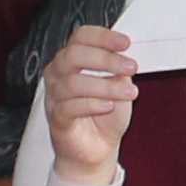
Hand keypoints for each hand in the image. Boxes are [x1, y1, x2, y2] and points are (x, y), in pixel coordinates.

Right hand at [42, 24, 137, 184]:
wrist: (98, 148)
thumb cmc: (106, 114)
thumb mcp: (120, 86)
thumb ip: (120, 70)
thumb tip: (126, 56)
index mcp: (72, 59)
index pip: (81, 37)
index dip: (103, 37)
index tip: (125, 43)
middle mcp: (58, 73)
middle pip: (73, 55)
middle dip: (106, 59)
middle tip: (131, 67)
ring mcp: (54, 96)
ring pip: (73, 83)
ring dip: (105, 86)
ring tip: (128, 92)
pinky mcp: (56, 118)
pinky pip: (69, 107)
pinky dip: (92, 104)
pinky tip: (108, 106)